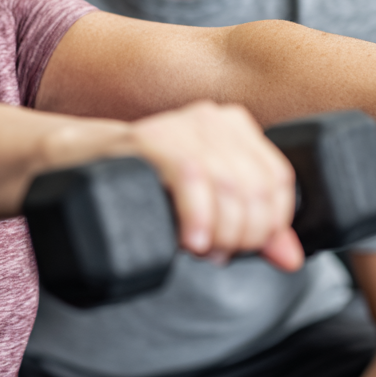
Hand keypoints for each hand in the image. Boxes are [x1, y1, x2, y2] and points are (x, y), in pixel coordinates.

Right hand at [130, 101, 301, 270]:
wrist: (84, 163)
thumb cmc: (147, 186)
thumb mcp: (207, 205)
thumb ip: (251, 225)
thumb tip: (291, 258)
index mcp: (235, 127)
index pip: (278, 179)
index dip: (269, 224)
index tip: (244, 247)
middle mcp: (213, 118)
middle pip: (254, 188)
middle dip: (241, 234)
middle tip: (217, 252)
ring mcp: (181, 124)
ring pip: (227, 186)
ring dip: (219, 231)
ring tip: (199, 247)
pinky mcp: (149, 137)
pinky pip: (190, 176)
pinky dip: (196, 215)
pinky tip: (189, 238)